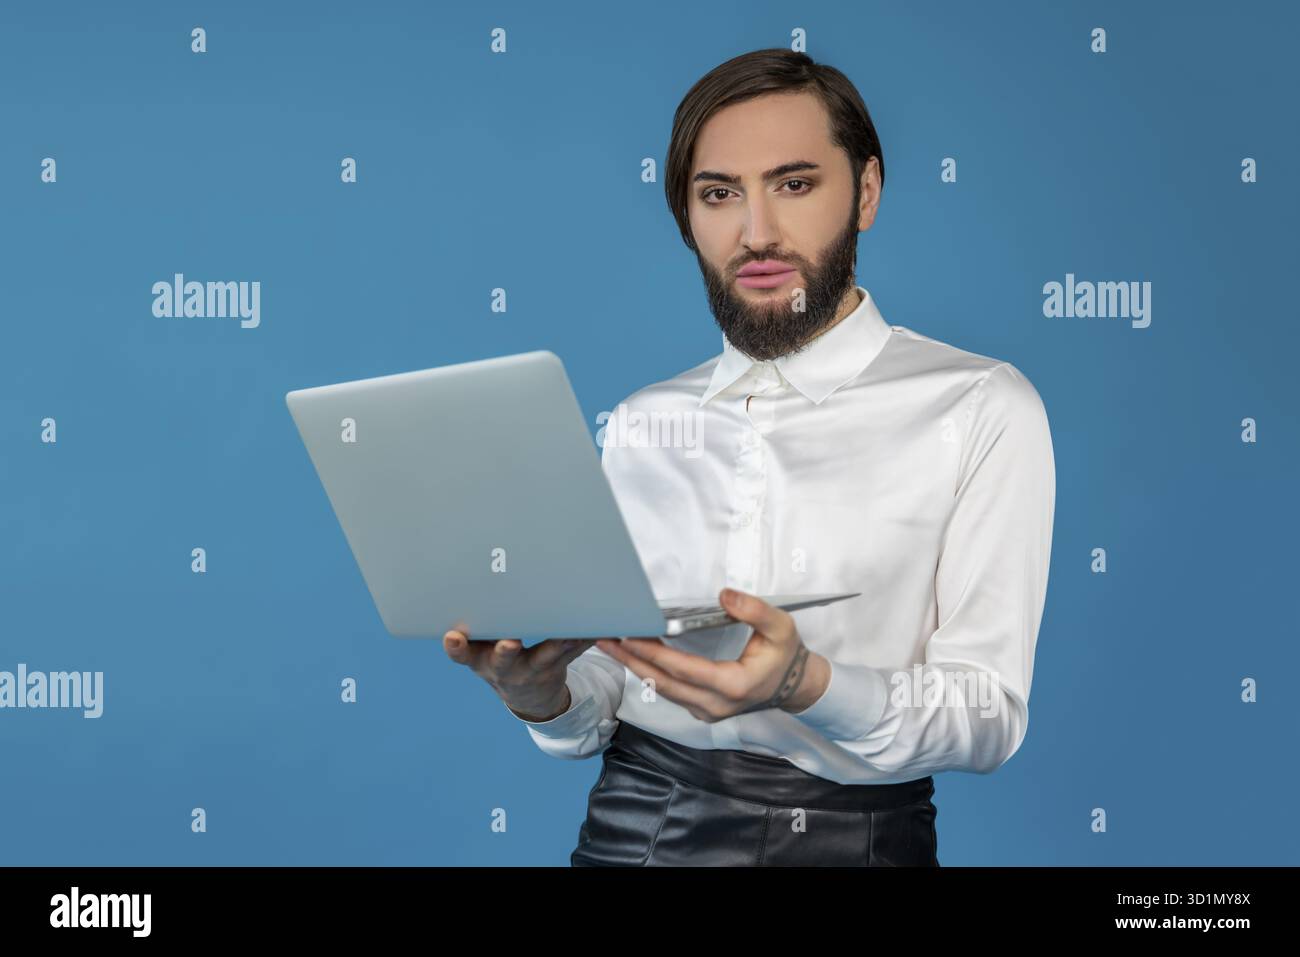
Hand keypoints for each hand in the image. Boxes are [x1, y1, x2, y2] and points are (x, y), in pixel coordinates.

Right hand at [443, 629, 601, 721]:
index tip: (452, 638)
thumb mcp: (480, 653)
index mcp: (480, 660)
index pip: (463, 655)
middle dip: (505, 651)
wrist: (527, 697)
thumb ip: (475, 632)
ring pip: (546, 655)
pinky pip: (573, 652)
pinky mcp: (557, 667)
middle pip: (503, 659)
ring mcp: (532, 670)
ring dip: (558, 643)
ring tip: (568, 633)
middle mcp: (504, 668)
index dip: (457, 648)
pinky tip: (598, 628)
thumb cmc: (498, 661)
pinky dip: (585, 638)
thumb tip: (467, 590)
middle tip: (509, 643)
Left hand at [596, 588, 828, 721]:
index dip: (653, 652)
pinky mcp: (701, 710)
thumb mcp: (781, 627)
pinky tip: (632, 655)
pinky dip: (649, 672)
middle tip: (603, 639)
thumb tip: (725, 595)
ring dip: (635, 666)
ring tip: (609, 645)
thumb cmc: (785, 654)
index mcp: (734, 685)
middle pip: (663, 682)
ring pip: (662, 689)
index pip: (683, 668)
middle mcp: (716, 704)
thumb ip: (754, 610)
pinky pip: (669, 691)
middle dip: (630, 659)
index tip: (628, 635)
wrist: (795, 686)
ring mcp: (707, 711)